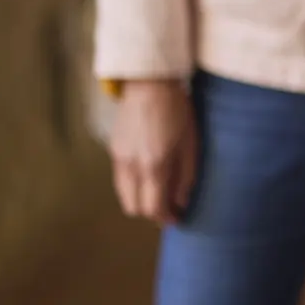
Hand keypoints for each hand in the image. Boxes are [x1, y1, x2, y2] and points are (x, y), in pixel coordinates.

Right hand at [109, 78, 198, 225]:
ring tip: (160, 191)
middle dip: (151, 212)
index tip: (177, 218)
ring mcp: (118, 158)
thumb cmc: (178, 112)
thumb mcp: (191, 144)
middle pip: (134, 207)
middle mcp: (131, 166)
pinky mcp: (113, 150)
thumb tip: (181, 202)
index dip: (165, 217)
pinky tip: (149, 174)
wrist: (150, 85)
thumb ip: (185, 177)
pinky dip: (133, 184)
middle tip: (169, 206)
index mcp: (153, 165)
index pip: (153, 207)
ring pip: (124, 195)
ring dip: (140, 199)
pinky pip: (120, 179)